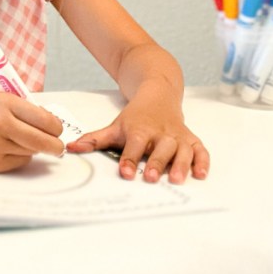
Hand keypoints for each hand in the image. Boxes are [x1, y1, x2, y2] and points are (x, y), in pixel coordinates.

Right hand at [0, 93, 64, 172]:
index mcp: (5, 102)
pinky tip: (11, 149)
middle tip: (57, 147)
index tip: (57, 130)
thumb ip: (27, 110)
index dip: (56, 127)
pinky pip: (20, 162)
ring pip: (32, 152)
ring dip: (34, 148)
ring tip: (24, 141)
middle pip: (42, 141)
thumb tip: (53, 126)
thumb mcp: (2, 100)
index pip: (45, 119)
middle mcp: (0, 123)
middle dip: (55, 145)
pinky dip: (21, 157)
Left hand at [66, 85, 208, 184]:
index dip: (130, 159)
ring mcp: (177, 136)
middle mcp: (160, 133)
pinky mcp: (191, 138)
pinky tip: (200, 174)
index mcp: (140, 130)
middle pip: (160, 148)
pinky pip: (200, 149)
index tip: (126, 172)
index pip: (134, 145)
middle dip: (156, 162)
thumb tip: (70, 148)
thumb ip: (94, 140)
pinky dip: (202, 161)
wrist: (158, 94)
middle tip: (153, 178)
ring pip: (182, 150)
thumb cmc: (136, 116)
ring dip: (180, 164)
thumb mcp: (115, 126)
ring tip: (176, 179)